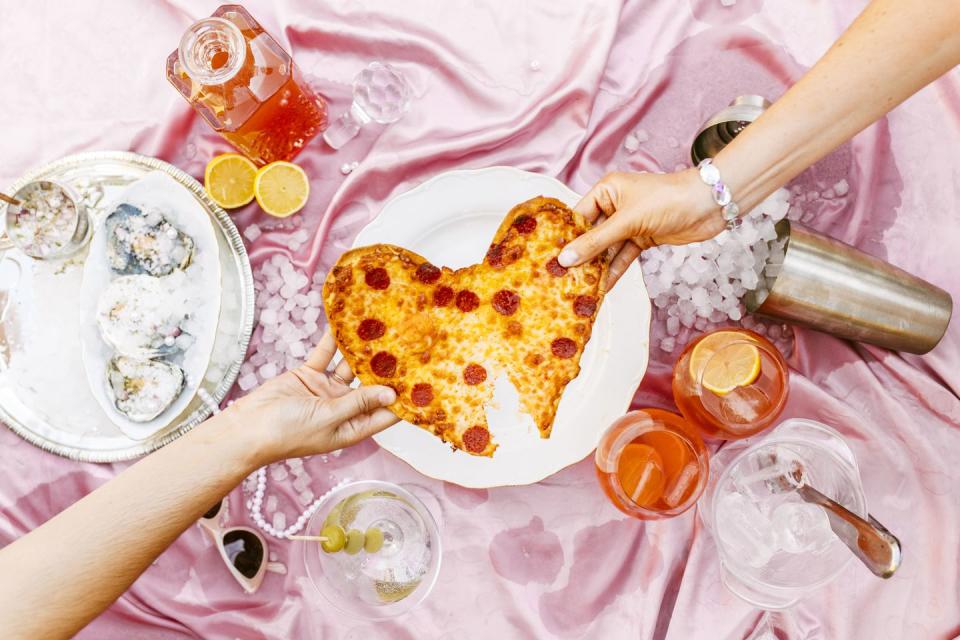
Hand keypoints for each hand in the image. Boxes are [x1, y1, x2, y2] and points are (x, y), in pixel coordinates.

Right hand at [228, 330, 397, 463]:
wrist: (247, 427)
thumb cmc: (287, 433)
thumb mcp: (328, 418)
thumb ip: (358, 403)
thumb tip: (392, 395)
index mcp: (352, 427)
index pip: (386, 413)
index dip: (404, 398)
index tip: (424, 381)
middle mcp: (344, 408)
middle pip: (372, 386)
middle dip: (387, 368)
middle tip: (409, 345)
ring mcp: (327, 391)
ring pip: (350, 366)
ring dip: (363, 350)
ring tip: (382, 328)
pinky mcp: (310, 375)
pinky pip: (326, 355)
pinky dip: (334, 340)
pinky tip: (346, 322)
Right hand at [558, 170, 721, 288]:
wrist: (709, 205)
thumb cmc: (667, 200)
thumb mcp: (627, 221)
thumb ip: (596, 242)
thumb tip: (565, 259)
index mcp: (606, 191)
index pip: (578, 216)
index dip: (565, 237)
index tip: (549, 259)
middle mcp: (615, 205)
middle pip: (590, 235)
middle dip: (579, 256)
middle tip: (560, 278)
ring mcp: (629, 224)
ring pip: (606, 249)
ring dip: (595, 267)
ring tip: (578, 287)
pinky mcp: (642, 238)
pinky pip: (622, 257)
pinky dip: (614, 271)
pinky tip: (601, 287)